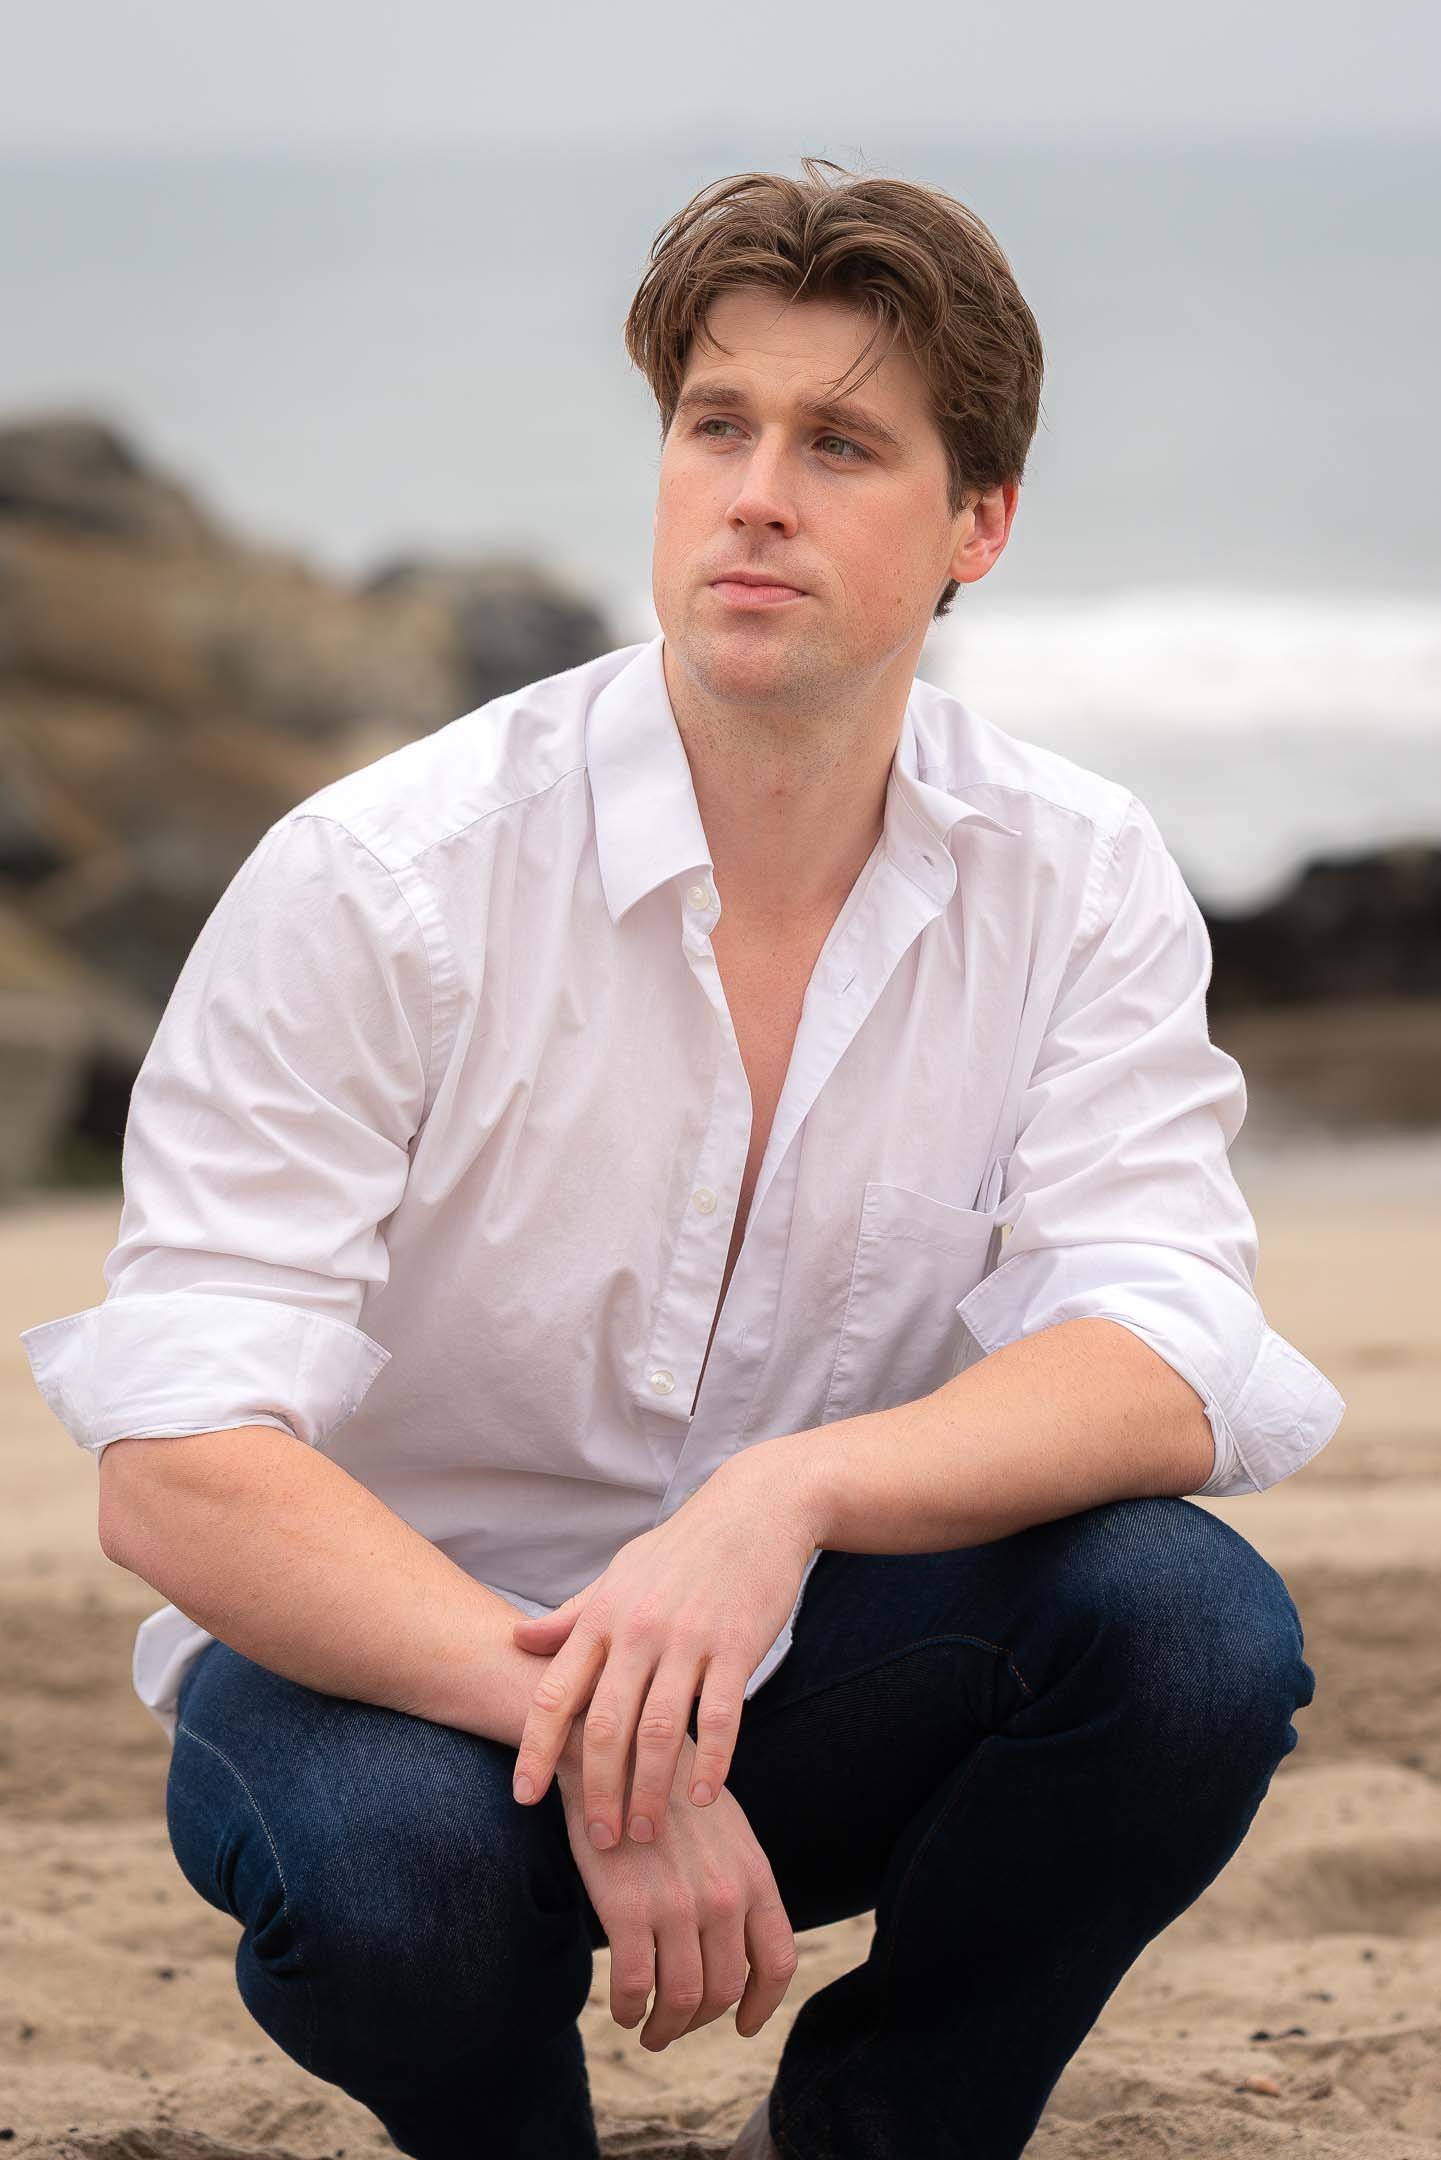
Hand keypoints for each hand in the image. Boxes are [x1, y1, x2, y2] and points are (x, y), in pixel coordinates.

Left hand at [510, 1448, 817, 1850]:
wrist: (755, 1509)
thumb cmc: (680, 1549)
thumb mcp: (618, 1574)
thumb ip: (571, 1616)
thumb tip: (516, 1640)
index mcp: (603, 1616)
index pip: (556, 1692)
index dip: (534, 1748)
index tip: (523, 1798)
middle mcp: (639, 1629)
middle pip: (604, 1725)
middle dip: (597, 1790)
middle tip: (600, 1839)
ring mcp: (689, 1638)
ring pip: (660, 1730)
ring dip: (649, 1789)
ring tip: (646, 1831)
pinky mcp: (738, 1645)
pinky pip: (720, 1715)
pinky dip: (711, 1762)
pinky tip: (703, 1798)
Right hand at [555, 1726, 798, 2050]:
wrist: (611, 1751)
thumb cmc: (665, 1790)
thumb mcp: (724, 1828)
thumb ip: (739, 1881)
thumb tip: (743, 1938)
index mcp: (753, 1874)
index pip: (778, 1961)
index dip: (763, 2004)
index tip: (745, 2024)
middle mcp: (724, 1894)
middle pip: (725, 1989)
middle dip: (701, 2019)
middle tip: (677, 2026)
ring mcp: (677, 1904)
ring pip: (682, 1997)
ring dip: (666, 2027)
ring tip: (650, 2029)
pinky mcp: (628, 1909)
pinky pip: (635, 1986)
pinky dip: (629, 2008)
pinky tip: (623, 2008)